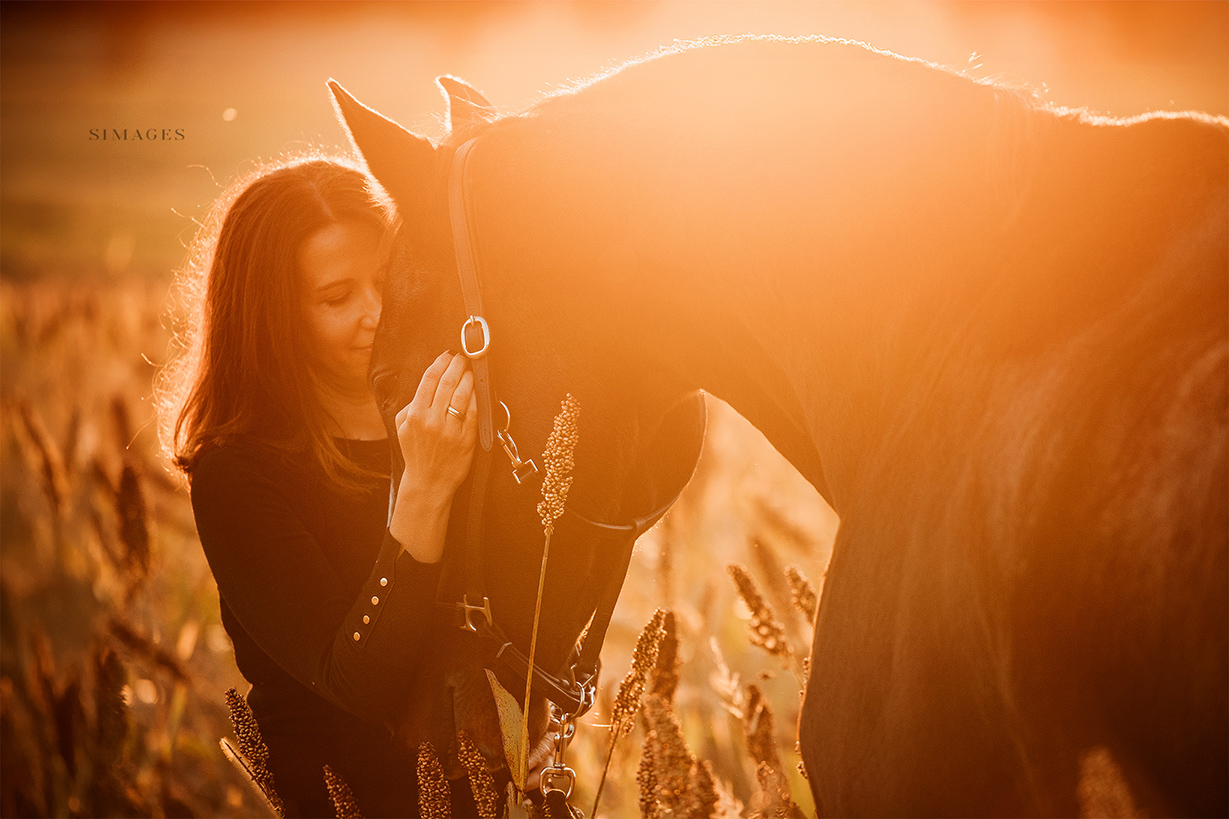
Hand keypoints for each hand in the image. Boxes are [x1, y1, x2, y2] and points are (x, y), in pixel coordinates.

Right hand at [388, 351, 477, 553]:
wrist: (428, 481)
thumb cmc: (416, 453)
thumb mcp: (402, 428)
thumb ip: (411, 405)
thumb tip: (427, 384)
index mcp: (414, 415)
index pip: (429, 380)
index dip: (440, 363)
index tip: (447, 356)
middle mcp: (432, 421)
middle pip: (447, 383)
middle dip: (457, 366)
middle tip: (462, 358)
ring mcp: (450, 430)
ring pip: (463, 395)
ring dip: (468, 378)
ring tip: (470, 370)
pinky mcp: (466, 439)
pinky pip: (474, 412)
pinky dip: (476, 398)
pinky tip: (477, 390)